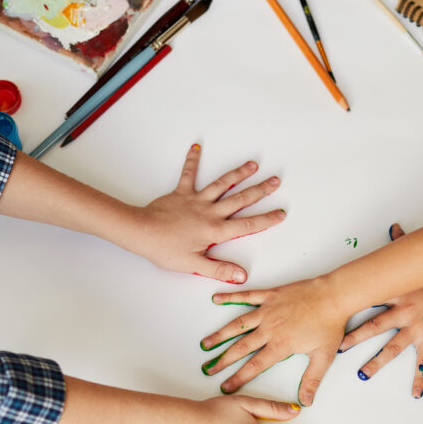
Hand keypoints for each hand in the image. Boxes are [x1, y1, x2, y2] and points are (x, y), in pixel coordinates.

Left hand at [128, 144, 285, 281]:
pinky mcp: (181, 193)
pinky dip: (192, 161)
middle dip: (260, 190)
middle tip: (275, 181)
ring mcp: (196, 200)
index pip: (248, 225)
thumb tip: (241, 276)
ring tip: (253, 164)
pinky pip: (189, 174)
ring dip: (238, 173)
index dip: (267, 219)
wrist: (141, 232)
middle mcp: (210, 212)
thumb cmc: (165, 249)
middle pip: (240, 199)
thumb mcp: (194, 265)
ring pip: (222, 184)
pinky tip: (197, 147)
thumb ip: (219, 270)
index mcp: (215, 230)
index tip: (281, 214)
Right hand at [200, 275, 346, 405]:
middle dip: (223, 360)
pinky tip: (216, 299)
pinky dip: (230, 297)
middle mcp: (270, 329)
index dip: (238, 378)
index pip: (254, 366)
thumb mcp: (323, 357)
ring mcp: (268, 311)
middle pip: (241, 347)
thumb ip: (311, 380)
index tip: (226, 387)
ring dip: (220, 335)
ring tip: (205, 343)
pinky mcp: (270, 295)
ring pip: (238, 325)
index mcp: (281, 345)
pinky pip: (246, 297)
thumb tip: (305, 402)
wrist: (334, 297)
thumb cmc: (330, 325)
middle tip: (209, 369)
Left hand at [338, 223, 422, 397]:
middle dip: (354, 338)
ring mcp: (416, 327)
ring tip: (362, 375)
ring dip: (376, 362)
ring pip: (392, 348)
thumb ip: (404, 243)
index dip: (349, 305)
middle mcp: (403, 311)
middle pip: (373, 326)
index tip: (331, 312)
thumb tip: (394, 228)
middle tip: (338, 348)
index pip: (368, 299)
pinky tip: (416, 394)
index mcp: (398, 293)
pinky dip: (421, 380)